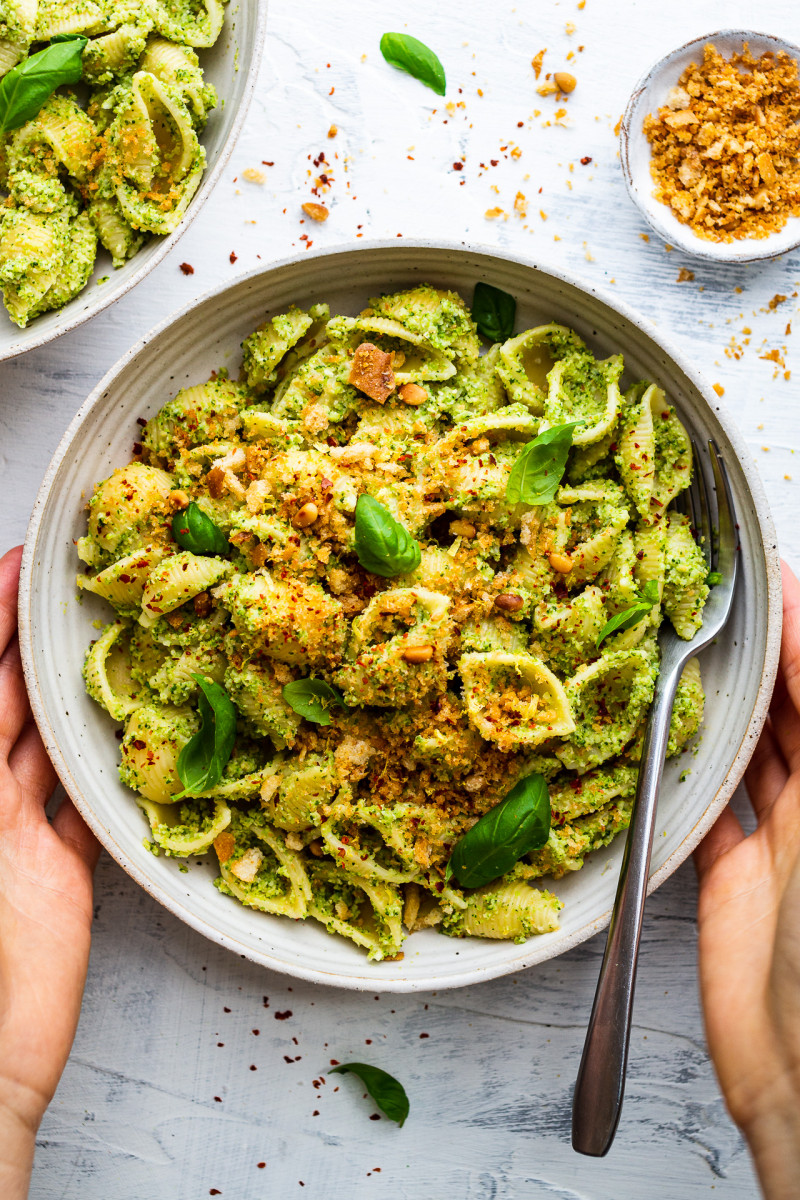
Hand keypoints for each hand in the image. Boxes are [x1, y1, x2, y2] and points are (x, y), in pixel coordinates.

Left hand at [0, 547, 98, 1199]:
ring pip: (45, 737)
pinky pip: (84, 800)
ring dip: (70, 687)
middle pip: (2, 697)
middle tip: (70, 584)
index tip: (15, 565)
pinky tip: (128, 726)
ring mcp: (16, 830)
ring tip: (108, 634)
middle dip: (29, 638)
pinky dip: (104, 761)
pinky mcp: (60, 867)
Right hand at [695, 560, 799, 1199]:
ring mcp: (780, 843)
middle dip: (759, 654)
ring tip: (683, 652)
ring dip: (722, 707)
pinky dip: (687, 773)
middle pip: (793, 709)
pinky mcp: (732, 880)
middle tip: (709, 598)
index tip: (765, 569)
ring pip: (749, 752)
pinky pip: (707, 810)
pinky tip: (665, 739)